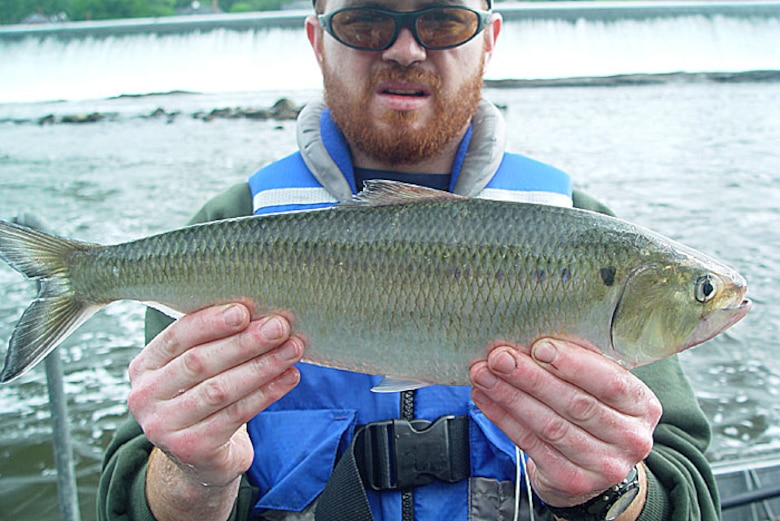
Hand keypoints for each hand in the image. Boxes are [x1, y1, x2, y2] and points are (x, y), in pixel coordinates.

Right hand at [127, 304, 303, 518]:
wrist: (200, 457)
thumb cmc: (204, 396)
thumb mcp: (196, 369)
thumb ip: (215, 341)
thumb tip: (262, 311)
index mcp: (144, 366)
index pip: (177, 336)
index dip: (211, 322)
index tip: (245, 309)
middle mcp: (145, 396)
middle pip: (199, 362)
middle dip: (244, 342)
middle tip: (279, 326)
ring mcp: (164, 426)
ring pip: (220, 390)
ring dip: (262, 366)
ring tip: (292, 349)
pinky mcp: (192, 448)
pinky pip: (236, 414)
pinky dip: (267, 393)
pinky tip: (289, 377)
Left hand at [470, 338, 661, 510]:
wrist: (593, 467)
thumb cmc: (594, 412)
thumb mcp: (601, 387)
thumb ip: (581, 365)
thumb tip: (534, 337)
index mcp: (643, 406)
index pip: (611, 382)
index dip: (573, 364)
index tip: (539, 346)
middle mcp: (630, 439)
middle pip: (575, 404)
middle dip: (531, 377)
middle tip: (499, 357)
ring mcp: (603, 466)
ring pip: (549, 426)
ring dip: (510, 397)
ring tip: (483, 375)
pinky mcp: (572, 481)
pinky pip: (531, 444)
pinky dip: (504, 418)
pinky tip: (486, 398)